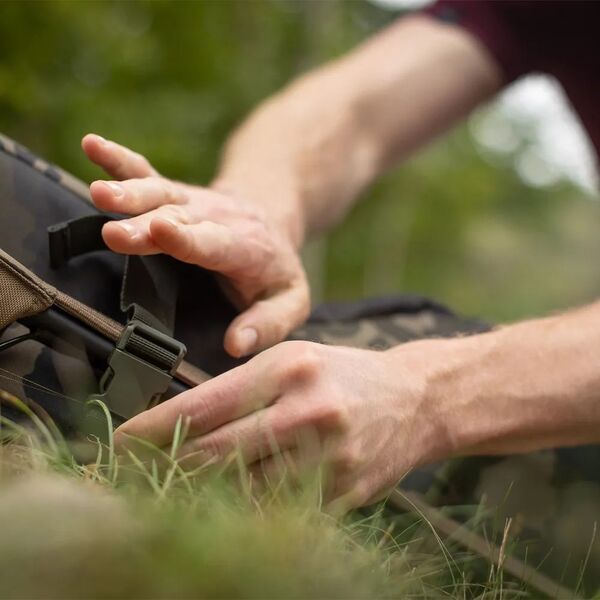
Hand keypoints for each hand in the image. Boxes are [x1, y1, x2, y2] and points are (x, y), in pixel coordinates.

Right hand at [81, 134, 309, 356]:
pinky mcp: (173, 196)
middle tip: (116, 232)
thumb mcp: (291, 300)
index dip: (187, 239)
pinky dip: (119, 159)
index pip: (213, 243)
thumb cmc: (276, 268)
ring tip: (99, 192)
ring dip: (129, 192)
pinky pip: (145, 173)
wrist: (271, 217)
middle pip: (178, 219)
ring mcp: (191, 204)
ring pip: (158, 193)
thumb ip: (268, 323)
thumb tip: (236, 345)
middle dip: (146, 224)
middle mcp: (214, 219)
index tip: (161, 231)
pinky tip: (92, 144)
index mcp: (244, 247)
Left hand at [114, 340, 443, 509]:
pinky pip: (278, 513)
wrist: (414, 400)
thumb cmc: (343, 373)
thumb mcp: (293, 358)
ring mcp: (327, 458)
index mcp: (288, 370)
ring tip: (171, 492)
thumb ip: (241, 386)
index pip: (204, 405)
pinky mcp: (343, 493)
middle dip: (165, 468)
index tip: (120, 442)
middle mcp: (306, 413)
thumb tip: (181, 421)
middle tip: (133, 473)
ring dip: (200, 496)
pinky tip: (224, 509)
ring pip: (241, 492)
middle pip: (214, 454)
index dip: (153, 429)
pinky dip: (245, 514)